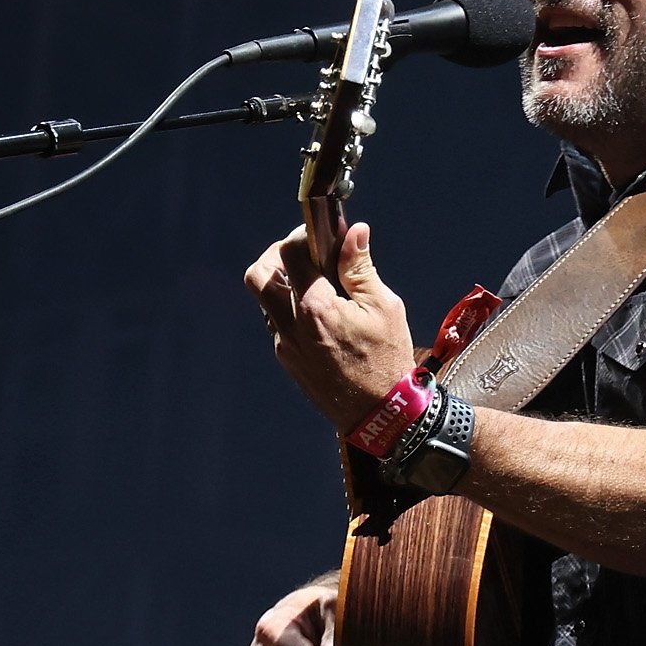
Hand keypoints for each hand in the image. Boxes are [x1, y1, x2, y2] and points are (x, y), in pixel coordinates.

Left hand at [245, 220, 415, 429]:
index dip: (305, 235)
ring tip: (316, 282)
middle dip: (276, 255)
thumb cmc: (387, 359)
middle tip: (303, 252)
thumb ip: (360, 268)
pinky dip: (291, 308)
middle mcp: (291, 325)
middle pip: (258, 274)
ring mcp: (285, 344)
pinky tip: (320, 312)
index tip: (323, 233)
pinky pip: (278, 324)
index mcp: (315, 307)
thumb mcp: (384, 307)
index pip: (291, 253)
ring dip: (283, 283)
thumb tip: (355, 231)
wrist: (379, 413)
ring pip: (266, 300)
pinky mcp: (288, 359)